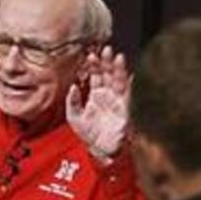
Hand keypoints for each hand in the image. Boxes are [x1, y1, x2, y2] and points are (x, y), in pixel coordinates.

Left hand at [66, 45, 130, 162]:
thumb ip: (72, 102)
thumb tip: (73, 86)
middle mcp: (107, 94)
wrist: (102, 150)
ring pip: (118, 79)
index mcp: (94, 95)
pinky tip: (127, 72)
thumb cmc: (89, 134)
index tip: (90, 55)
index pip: (94, 75)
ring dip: (118, 68)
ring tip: (116, 56)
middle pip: (107, 73)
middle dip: (106, 61)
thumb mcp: (74, 118)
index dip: (93, 65)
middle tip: (105, 49)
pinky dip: (128, 82)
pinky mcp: (125, 107)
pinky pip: (127, 92)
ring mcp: (117, 99)